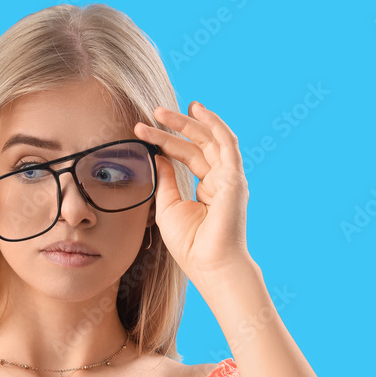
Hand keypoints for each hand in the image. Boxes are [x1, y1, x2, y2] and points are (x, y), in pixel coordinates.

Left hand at [133, 101, 253, 287]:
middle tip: (153, 113)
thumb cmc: (190, 244)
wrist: (210, 265)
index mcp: (206, 188)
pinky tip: (199, 111)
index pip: (185, 156)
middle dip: (175, 126)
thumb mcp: (168, 207)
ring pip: (209, 140)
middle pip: (197, 144)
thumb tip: (159, 157)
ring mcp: (229, 177)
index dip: (164, 142)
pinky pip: (226, 143)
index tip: (142, 131)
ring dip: (189, 122)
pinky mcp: (234, 177)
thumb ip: (165, 180)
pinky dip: (214, 125)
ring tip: (163, 111)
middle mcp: (219, 179)